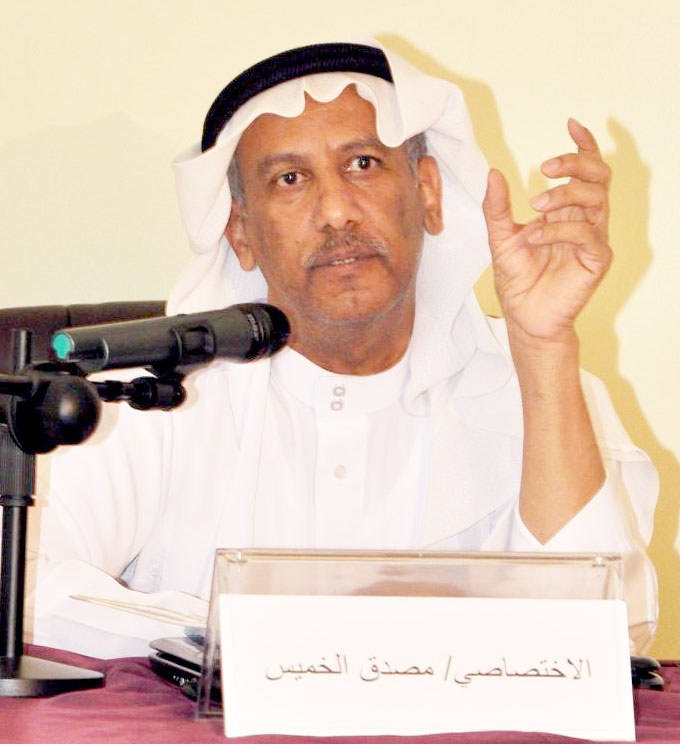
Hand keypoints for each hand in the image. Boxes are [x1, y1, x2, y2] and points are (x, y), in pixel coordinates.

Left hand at [482, 119, 611, 343]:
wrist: (524, 317)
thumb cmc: (517, 278)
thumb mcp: (500, 237)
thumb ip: (497, 207)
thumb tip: (494, 172)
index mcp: (566, 211)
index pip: (585, 171)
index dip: (584, 145)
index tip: (571, 123)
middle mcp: (584, 220)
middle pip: (598, 176)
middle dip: (575, 163)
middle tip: (546, 167)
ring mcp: (593, 239)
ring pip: (597, 198)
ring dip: (564, 195)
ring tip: (535, 208)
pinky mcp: (596, 260)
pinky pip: (587, 233)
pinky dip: (559, 229)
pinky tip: (536, 237)